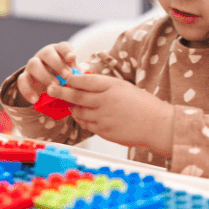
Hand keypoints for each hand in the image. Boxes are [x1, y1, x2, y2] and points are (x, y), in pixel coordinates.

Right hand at [17, 42, 75, 103]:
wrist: (48, 89)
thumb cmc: (65, 81)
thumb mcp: (73, 77)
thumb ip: (78, 76)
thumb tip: (86, 79)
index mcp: (59, 52)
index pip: (63, 47)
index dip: (67, 51)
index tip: (72, 58)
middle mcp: (44, 55)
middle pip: (47, 53)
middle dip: (57, 63)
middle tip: (66, 75)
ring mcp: (32, 65)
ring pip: (33, 64)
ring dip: (44, 75)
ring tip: (54, 86)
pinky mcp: (24, 77)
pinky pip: (22, 81)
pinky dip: (28, 91)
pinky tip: (36, 100)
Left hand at [47, 73, 173, 153]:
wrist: (157, 125)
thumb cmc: (142, 103)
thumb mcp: (124, 87)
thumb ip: (104, 84)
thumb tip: (82, 80)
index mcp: (111, 86)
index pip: (84, 80)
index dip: (71, 79)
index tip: (63, 77)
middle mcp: (105, 101)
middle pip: (76, 96)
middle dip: (60, 92)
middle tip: (51, 89)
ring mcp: (103, 118)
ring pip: (78, 112)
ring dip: (72, 107)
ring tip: (70, 104)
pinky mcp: (104, 132)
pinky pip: (86, 124)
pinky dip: (82, 119)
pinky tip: (82, 116)